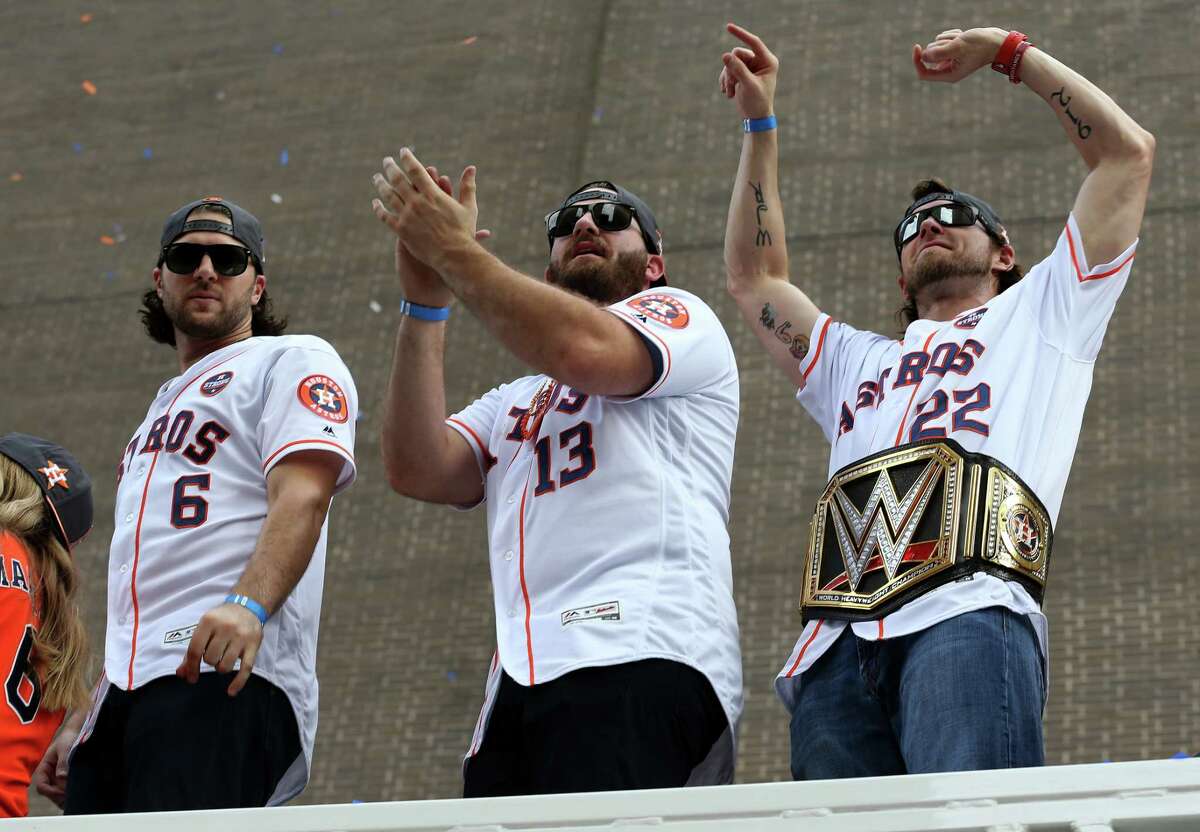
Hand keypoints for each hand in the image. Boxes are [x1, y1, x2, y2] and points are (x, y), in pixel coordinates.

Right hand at [33, 718, 80, 806]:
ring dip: (65, 798)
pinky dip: (71, 793)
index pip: (42, 786)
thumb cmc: (68, 739)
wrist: (77, 733)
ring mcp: (58, 778)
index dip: (50, 792)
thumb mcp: (65, 748)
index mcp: (44, 769)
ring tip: (76, 799)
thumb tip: (62, 776)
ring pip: (58, 793)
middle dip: (59, 797)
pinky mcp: (67, 778)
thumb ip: (63, 762)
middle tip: (71, 799)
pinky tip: (78, 796)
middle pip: (50, 793)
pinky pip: (66, 789)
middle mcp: (50, 776)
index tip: (62, 793)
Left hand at [175, 601, 263, 695]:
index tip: (191, 677)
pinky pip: (245, 669)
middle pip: (210, 659)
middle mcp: (226, 627)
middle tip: (214, 654)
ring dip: (221, 667)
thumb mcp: (204, 628)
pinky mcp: (254, 644)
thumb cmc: (221, 620)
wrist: (248, 606)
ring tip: (224, 658)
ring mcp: (241, 636)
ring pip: (225, 666)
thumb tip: (181, 674)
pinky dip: (238, 683)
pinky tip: (231, 691)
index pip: (195, 650)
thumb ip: (192, 651)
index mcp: (209, 621)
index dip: (191, 667)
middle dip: (209, 661)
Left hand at [372, 149, 485, 277]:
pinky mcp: (401, 230)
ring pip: (388, 195)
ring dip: (381, 184)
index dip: (408, 158)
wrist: (454, 256)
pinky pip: (385, 216)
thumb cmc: (464, 232)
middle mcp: (417, 202)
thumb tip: (471, 168)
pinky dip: (379, 208)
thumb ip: (467, 186)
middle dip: (390, 167)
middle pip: (398, 179)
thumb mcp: (469, 207)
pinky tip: (375, 203)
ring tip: (377, 177)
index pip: (415, 170)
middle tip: (386, 161)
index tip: (403, 151)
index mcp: (432, 194)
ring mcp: (407, 216)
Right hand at [718, 22, 777, 118]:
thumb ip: (737, 69)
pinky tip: (728, 94)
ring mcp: (750, 68)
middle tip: (730, 86)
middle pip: (737, 54)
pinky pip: (727, 70)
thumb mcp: (748, 85)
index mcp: (768, 61)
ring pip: (730, 63)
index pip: (754, 42)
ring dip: (727, 78)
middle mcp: (759, 62)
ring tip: (729, 93)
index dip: (741, 34)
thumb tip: (725, 55)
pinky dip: (725, 81)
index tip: (728, 27)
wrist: (755, 119)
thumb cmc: (757, 103)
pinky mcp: (741, 74)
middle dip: (730, 70)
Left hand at [912, 27, 1005, 83]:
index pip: (924, 73)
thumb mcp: (958, 47)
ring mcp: (951, 60)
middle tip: (957, 42)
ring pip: (936, 45)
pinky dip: (951, 35)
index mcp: (949, 75)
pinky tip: (962, 35)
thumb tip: (923, 55)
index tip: (917, 46)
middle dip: (941, 45)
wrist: (998, 41)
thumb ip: (939, 52)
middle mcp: (948, 70)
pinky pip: (943, 39)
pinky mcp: (954, 50)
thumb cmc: (981, 45)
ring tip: (962, 38)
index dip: (917, 61)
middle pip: (930, 56)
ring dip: (948, 38)